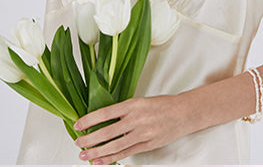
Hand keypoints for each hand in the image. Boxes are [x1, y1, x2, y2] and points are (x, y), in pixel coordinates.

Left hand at [73, 95, 191, 164]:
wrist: (184, 113)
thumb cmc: (162, 105)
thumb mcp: (140, 101)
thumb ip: (123, 111)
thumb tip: (102, 120)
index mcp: (133, 105)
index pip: (105, 113)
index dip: (89, 120)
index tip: (78, 125)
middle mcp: (136, 119)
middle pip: (107, 131)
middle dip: (89, 139)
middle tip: (78, 142)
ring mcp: (142, 134)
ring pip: (114, 145)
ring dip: (97, 151)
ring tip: (84, 155)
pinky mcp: (147, 145)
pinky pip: (125, 153)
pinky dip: (111, 159)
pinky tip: (100, 161)